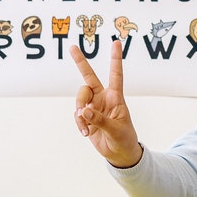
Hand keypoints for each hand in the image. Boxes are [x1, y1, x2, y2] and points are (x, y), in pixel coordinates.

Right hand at [71, 40, 141, 167]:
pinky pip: (77, 114)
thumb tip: (83, 111)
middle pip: (89, 77)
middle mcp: (103, 98)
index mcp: (115, 97)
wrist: (118, 153)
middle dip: (80, 62)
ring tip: (86, 127)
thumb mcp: (116, 129)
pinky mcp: (85, 117)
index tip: (116, 43)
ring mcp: (93, 106)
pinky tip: (85, 132)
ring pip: (79, 98)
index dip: (115, 59)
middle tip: (72, 47)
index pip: (116, 75)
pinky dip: (79, 123)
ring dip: (79, 111)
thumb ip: (100, 120)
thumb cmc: (124, 138)